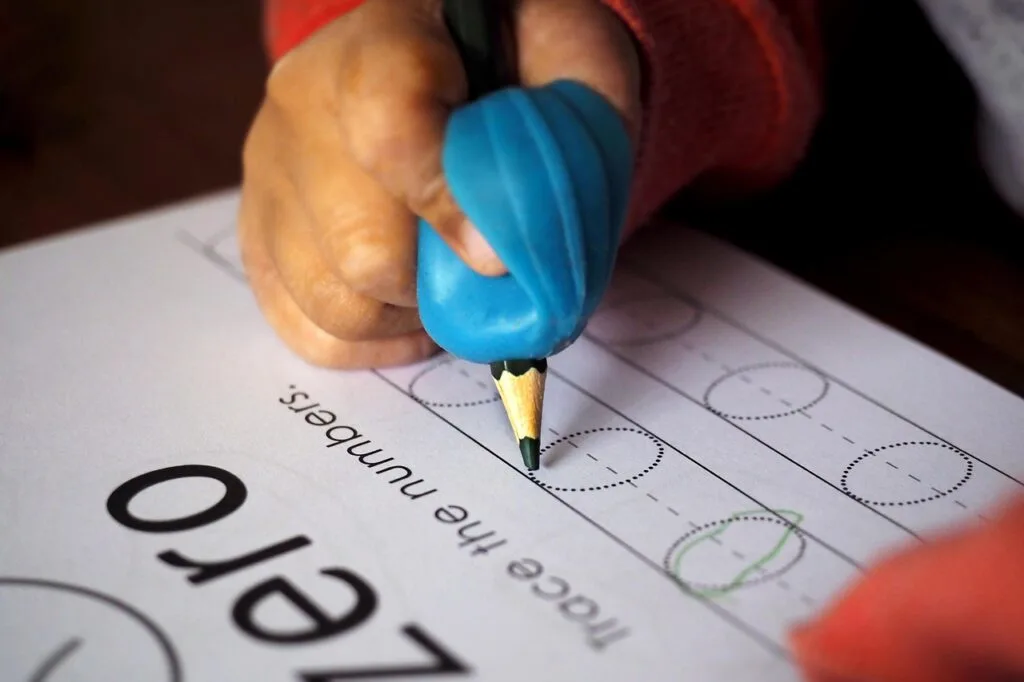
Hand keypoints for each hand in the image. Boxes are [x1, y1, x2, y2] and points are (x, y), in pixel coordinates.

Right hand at [237, 0, 640, 368]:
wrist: (438, 48)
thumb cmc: (511, 57)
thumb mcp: (571, 55)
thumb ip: (575, 127)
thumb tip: (513, 252)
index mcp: (382, 41)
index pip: (390, 130)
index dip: (447, 208)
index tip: (496, 255)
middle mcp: (303, 103)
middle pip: (362, 250)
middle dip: (442, 283)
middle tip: (481, 266)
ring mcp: (270, 171)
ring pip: (334, 302)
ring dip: (409, 317)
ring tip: (442, 278)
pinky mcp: (257, 231)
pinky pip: (307, 330)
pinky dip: (372, 342)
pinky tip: (409, 308)